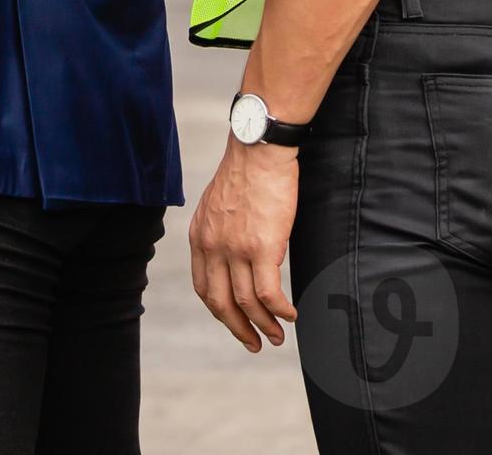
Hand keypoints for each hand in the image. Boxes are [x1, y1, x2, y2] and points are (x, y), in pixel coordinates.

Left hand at [188, 141, 302, 350]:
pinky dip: (280, 310)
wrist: (259, 148)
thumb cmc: (246, 170)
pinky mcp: (263, 247)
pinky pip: (269, 293)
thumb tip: (233, 251)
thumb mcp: (218, 203)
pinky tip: (291, 315)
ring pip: (246, 303)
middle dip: (238, 328)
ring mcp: (236, 249)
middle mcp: (212, 247)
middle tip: (254, 344)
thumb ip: (219, 231)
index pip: (204, 287)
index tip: (235, 322)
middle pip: (221, 303)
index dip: (220, 311)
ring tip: (277, 337)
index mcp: (200, 237)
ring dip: (263, 325)